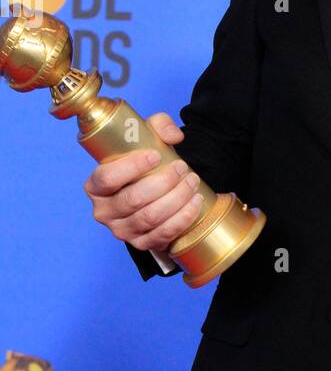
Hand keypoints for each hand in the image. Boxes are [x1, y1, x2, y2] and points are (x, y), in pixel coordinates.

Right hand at [83, 112, 203, 253]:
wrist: (155, 191)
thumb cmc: (146, 164)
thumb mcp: (147, 139)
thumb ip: (158, 126)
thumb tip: (173, 136)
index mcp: (95, 186)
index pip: (107, 178)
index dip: (132, 167)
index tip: (156, 155)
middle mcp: (104, 211)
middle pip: (133, 200)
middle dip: (163, 183)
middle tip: (181, 168)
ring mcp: (121, 230)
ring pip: (150, 217)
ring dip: (176, 199)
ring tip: (192, 181)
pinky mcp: (141, 243)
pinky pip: (163, 234)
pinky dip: (183, 217)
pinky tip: (195, 202)